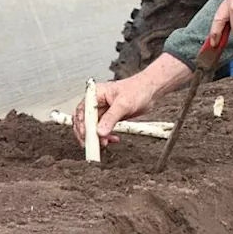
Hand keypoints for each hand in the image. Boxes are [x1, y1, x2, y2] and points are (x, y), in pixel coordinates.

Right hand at [72, 54, 190, 146]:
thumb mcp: (124, 104)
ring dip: (98, 137)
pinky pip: (102, 129)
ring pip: (93, 127)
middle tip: (94, 144)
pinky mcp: (109, 117)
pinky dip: (106, 136)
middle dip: (88, 134)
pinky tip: (112, 139)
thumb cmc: (138, 89)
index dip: (82, 125)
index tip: (87, 136)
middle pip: (84, 121)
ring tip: (105, 142)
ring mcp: (102, 110)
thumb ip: (111, 118)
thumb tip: (100, 131)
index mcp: (95, 94)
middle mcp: (96, 102)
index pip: (82, 112)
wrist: (150, 91)